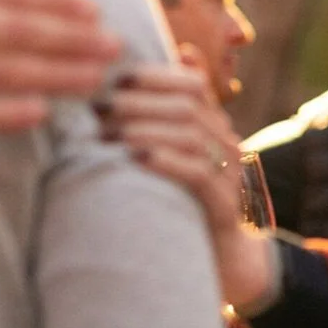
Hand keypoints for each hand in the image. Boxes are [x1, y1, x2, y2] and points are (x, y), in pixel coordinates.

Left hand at [107, 49, 274, 306]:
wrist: (226, 262)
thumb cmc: (188, 203)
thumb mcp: (178, 157)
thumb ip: (167, 119)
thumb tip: (166, 66)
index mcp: (216, 126)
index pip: (193, 84)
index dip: (155, 77)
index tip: (116, 78)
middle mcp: (227, 144)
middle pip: (187, 106)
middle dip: (138, 102)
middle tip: (98, 107)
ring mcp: (230, 174)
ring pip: (191, 135)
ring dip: (144, 130)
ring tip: (105, 134)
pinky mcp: (223, 206)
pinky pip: (199, 174)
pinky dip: (166, 160)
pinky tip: (136, 157)